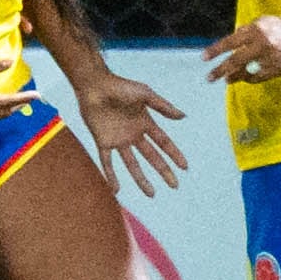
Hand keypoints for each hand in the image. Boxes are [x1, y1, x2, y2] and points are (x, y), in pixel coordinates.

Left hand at [74, 69, 191, 195]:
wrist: (95, 85)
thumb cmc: (120, 86)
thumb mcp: (145, 94)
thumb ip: (163, 106)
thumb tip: (183, 116)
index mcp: (145, 123)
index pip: (163, 143)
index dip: (174, 155)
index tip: (185, 167)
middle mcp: (133, 134)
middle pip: (152, 157)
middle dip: (163, 171)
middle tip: (174, 186)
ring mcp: (119, 140)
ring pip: (132, 164)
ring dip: (141, 179)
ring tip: (151, 194)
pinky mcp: (103, 141)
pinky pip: (107, 162)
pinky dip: (110, 176)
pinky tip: (116, 190)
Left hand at [205, 16, 280, 88]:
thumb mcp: (264, 22)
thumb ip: (248, 28)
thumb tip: (234, 34)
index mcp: (255, 31)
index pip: (230, 42)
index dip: (215, 50)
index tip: (204, 58)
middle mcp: (260, 45)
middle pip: (235, 60)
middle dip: (220, 70)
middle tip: (210, 77)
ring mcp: (269, 59)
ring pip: (246, 71)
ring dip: (234, 76)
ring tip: (227, 79)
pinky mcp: (277, 69)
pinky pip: (258, 77)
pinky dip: (251, 78)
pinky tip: (246, 78)